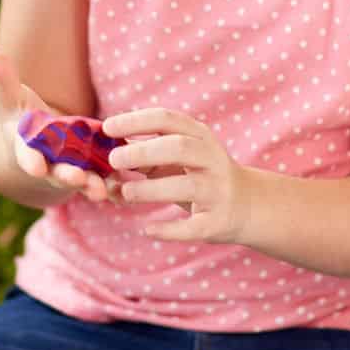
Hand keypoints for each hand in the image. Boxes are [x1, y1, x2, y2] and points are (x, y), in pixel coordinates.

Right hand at [0, 50, 114, 202]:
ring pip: (80, 180)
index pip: (26, 156)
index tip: (36, 168)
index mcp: (25, 147)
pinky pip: (99, 176)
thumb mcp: (9, 95)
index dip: (31, 162)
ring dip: (90, 185)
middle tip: (77, 178)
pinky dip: (110, 182)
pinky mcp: (88, 166)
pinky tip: (124, 181)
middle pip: (56, 173)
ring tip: (102, 191)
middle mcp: (46, 163)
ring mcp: (68, 167)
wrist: (37, 133)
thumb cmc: (19, 112)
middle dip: (66, 176)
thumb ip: (3, 78)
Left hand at [103, 107, 253, 242]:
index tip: (107, 127)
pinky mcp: (218, 222)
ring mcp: (218, 191)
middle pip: (178, 148)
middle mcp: (212, 160)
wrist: (248, 204)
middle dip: (142, 152)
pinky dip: (168, 229)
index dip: (135, 121)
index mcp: (200, 136)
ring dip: (150, 190)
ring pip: (185, 186)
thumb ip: (146, 153)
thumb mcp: (180, 156)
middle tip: (114, 160)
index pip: (166, 119)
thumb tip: (102, 153)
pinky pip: (192, 227)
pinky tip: (148, 229)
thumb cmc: (199, 174)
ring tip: (125, 194)